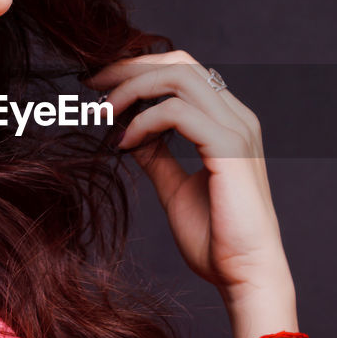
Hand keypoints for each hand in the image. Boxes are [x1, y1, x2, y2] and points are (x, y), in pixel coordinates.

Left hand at [83, 50, 293, 305]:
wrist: (245, 275)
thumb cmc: (217, 239)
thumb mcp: (175, 188)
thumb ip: (156, 156)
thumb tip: (127, 132)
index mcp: (228, 122)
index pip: (183, 70)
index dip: (138, 69)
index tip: (98, 85)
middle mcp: (237, 117)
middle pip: (179, 62)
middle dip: (129, 67)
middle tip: (90, 84)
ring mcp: (236, 129)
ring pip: (178, 77)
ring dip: (132, 89)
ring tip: (103, 113)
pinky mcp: (230, 148)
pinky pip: (178, 112)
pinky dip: (144, 121)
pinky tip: (125, 143)